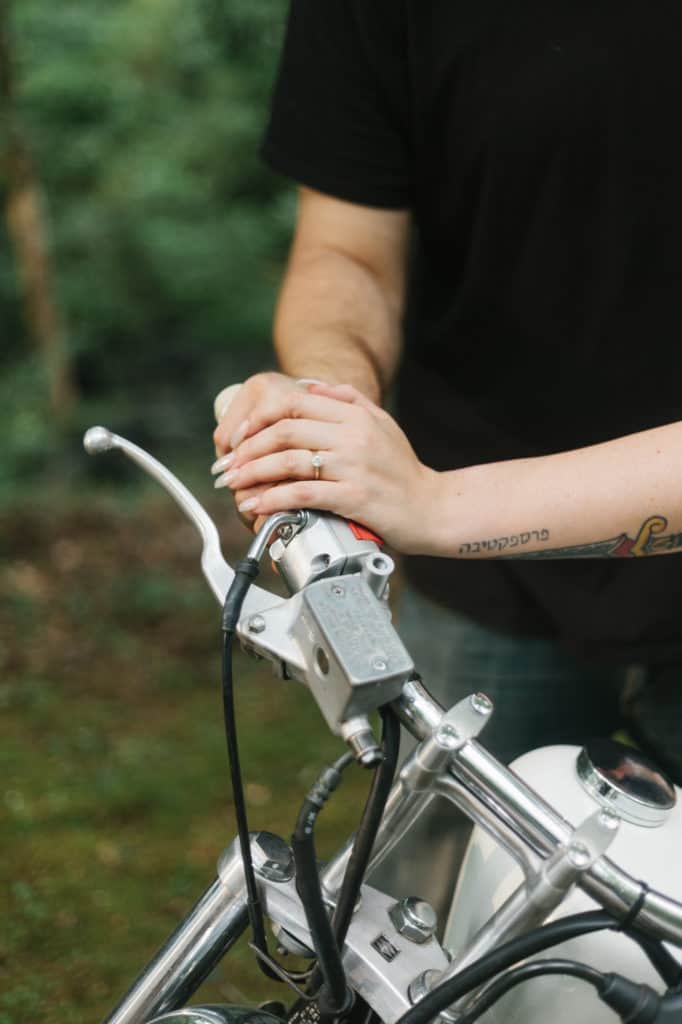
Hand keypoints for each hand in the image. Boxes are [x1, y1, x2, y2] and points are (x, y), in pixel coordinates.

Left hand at [212, 382, 440, 552]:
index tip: (238, 435)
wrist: (433, 508)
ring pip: (289, 461)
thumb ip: (348, 399)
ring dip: (252, 473)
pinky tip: (257, 506)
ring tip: (233, 485)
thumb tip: (312, 385)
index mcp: (355, 415)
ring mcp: (354, 467)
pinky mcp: (354, 498)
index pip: (294, 404)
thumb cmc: (404, 470)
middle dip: (247, 448)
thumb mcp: (382, 424)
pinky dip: (274, 499)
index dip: (259, 417)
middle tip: (226, 465)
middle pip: (285, 431)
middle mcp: (353, 436)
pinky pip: (304, 493)